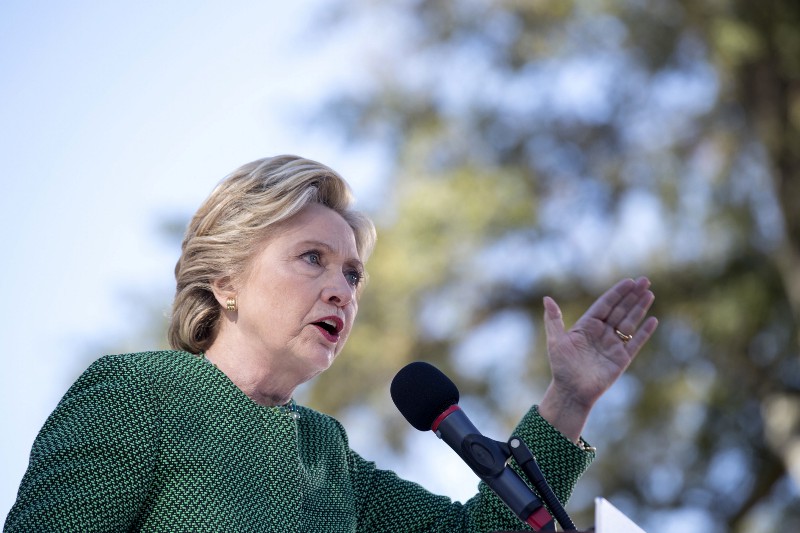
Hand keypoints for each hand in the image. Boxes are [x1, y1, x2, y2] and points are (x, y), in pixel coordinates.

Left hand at [538, 277, 657, 442]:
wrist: (571, 392)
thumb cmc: (561, 367)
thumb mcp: (555, 341)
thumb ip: (553, 320)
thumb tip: (546, 298)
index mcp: (587, 326)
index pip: (605, 304)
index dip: (617, 293)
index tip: (629, 281)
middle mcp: (601, 333)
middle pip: (620, 309)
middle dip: (632, 295)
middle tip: (645, 280)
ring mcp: (613, 345)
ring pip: (629, 322)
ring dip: (640, 308)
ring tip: (649, 293)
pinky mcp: (622, 359)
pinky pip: (635, 342)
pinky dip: (644, 332)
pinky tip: (653, 319)